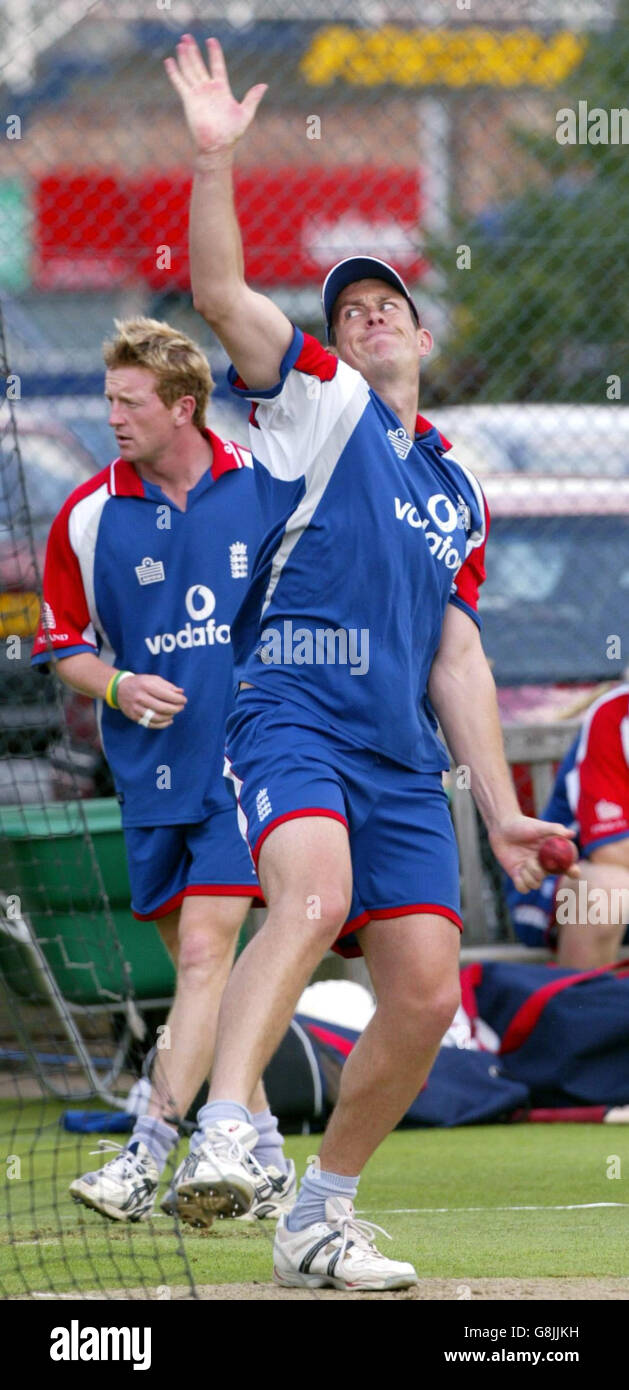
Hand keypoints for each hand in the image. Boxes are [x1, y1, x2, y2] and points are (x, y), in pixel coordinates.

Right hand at [116, 674, 185, 729]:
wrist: (119, 689)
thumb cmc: (140, 683)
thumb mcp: (153, 679)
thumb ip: (167, 685)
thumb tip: (181, 692)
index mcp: (146, 685)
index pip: (166, 694)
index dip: (178, 699)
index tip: (184, 700)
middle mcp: (140, 697)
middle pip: (162, 707)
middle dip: (175, 708)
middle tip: (181, 707)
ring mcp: (136, 708)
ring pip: (156, 717)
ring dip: (169, 716)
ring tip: (174, 713)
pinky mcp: (133, 717)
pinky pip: (150, 724)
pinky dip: (162, 724)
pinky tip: (169, 721)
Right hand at [164, 34, 266, 156]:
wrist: (218, 146)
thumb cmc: (232, 133)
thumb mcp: (246, 113)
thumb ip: (252, 98)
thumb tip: (264, 85)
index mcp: (222, 89)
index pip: (217, 65)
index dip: (214, 53)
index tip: (211, 40)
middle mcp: (208, 89)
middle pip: (199, 64)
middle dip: (193, 51)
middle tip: (187, 36)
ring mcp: (198, 93)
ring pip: (189, 70)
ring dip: (184, 57)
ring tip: (180, 43)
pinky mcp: (189, 100)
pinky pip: (180, 83)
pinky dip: (174, 72)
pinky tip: (169, 61)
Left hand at [488, 815, 579, 892]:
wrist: (502, 827)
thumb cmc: (523, 825)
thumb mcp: (540, 826)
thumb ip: (555, 829)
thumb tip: (572, 834)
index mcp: (552, 855)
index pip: (568, 867)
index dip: (573, 872)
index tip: (573, 870)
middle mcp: (543, 865)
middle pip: (549, 878)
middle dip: (540, 871)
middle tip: (532, 858)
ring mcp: (530, 871)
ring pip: (536, 885)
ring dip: (529, 875)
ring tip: (523, 862)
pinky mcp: (517, 875)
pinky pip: (523, 888)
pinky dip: (520, 883)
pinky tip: (518, 870)